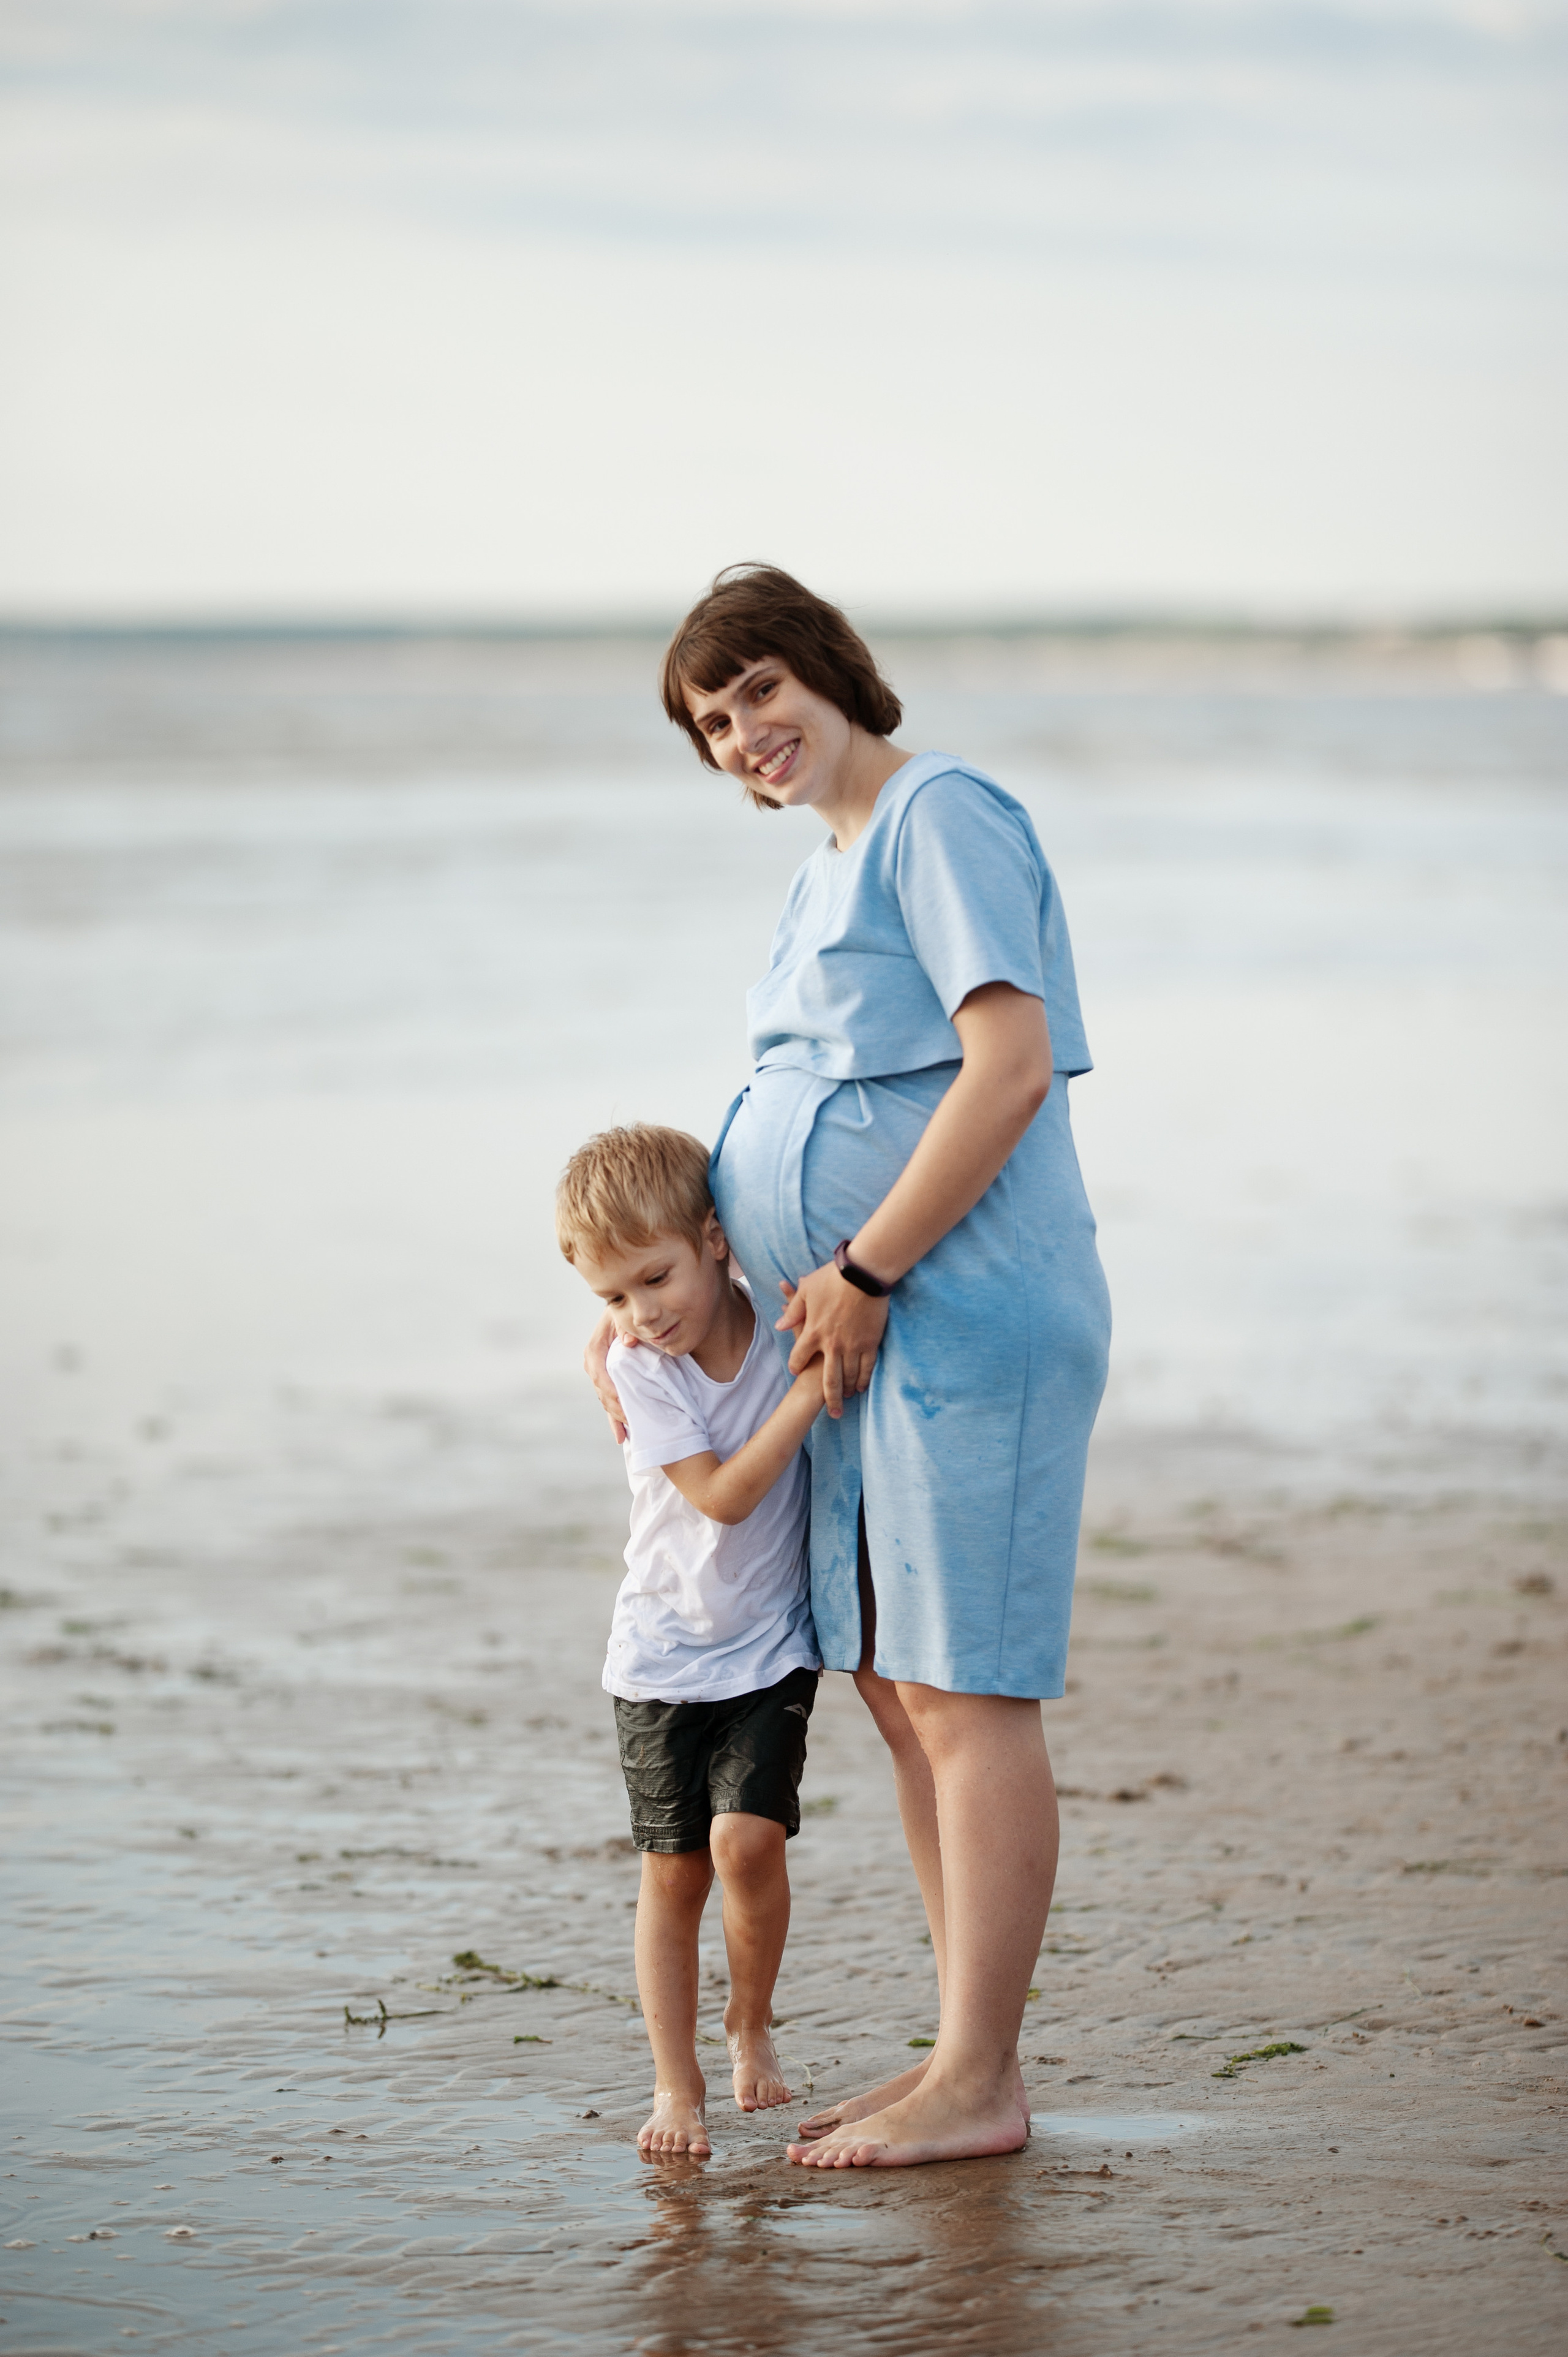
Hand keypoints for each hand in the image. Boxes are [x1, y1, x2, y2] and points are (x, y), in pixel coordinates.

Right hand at [583, 1310, 627, 1442]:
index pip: (599, 1373)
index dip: (609, 1389)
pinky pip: (610, 1402)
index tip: (621, 1402)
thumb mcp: (623, 1316)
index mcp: (595, 1349)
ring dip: (616, 1416)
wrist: (628, 1312)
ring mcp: (601, 1375)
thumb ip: (626, 1326)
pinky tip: (621, 1435)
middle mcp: (594, 1364)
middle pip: (602, 1391)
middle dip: (614, 1407)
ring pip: (605, 1400)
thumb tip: (629, 1342)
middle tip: (630, 1421)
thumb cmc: (626, 1314)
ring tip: (628, 1432)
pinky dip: (615, 1418)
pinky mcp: (609, 1382)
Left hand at [776, 1270, 888, 1418]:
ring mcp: (852, 1346)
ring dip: (847, 1390)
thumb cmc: (832, 1279)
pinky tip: (861, 1386)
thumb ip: (793, 1311)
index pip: (798, 1358)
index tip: (795, 1370)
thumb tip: (779, 1325)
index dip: (795, 1365)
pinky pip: (867, 1368)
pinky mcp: (870, 1342)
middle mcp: (831, 1345)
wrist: (863, 1275)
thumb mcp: (806, 1291)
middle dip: (830, 1398)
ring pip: (849, 1377)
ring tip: (846, 1398)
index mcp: (813, 1332)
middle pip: (829, 1381)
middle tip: (832, 1411)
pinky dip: (864, 1379)